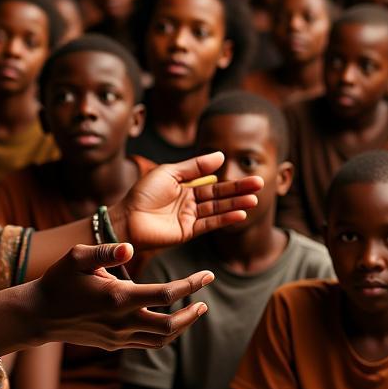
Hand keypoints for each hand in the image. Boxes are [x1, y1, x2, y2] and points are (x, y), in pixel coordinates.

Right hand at [29, 241, 213, 350]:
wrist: (39, 315)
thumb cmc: (58, 280)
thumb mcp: (76, 257)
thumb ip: (105, 251)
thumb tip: (130, 249)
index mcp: (117, 297)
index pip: (166, 294)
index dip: (191, 285)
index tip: (207, 274)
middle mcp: (121, 322)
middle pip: (171, 326)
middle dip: (192, 313)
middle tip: (204, 300)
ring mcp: (118, 337)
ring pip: (162, 340)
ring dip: (182, 327)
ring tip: (194, 311)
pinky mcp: (114, 345)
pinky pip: (147, 344)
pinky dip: (165, 335)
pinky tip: (170, 321)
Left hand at [109, 152, 261, 252]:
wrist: (127, 217)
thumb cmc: (143, 193)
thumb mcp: (170, 172)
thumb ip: (195, 167)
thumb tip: (220, 156)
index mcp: (184, 187)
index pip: (213, 183)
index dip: (231, 180)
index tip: (250, 176)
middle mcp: (189, 202)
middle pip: (219, 195)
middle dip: (239, 190)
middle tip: (260, 184)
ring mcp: (189, 218)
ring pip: (217, 209)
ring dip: (236, 204)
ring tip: (254, 199)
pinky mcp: (188, 232)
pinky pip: (209, 224)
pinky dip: (225, 218)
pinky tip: (239, 213)